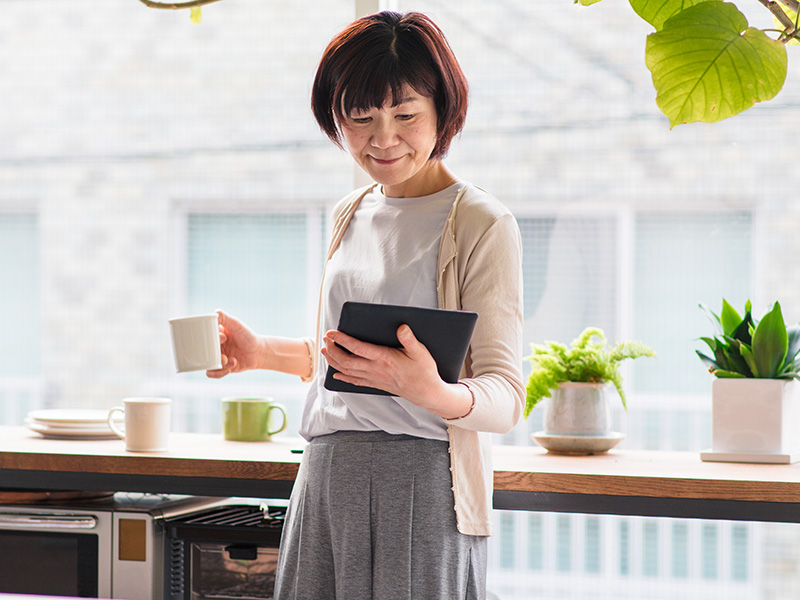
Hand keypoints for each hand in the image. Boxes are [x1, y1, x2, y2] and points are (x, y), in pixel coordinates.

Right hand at [206, 310, 263, 378]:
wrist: (258, 352)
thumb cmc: (247, 336)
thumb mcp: (236, 324)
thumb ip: (224, 317)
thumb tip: (214, 313)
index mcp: (215, 335)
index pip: (204, 337)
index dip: (211, 339)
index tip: (224, 337)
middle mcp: (214, 346)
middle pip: (203, 351)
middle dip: (213, 353)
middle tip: (224, 353)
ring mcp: (217, 357)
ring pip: (206, 363)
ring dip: (217, 363)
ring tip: (228, 361)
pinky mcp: (222, 367)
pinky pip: (211, 373)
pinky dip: (218, 373)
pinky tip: (229, 369)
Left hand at [321, 324, 445, 408]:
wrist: (427, 393)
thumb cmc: (424, 371)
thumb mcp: (420, 352)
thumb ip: (409, 339)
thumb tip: (401, 326)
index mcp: (384, 359)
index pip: (357, 348)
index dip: (343, 340)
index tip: (332, 332)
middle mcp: (375, 369)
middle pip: (346, 361)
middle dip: (333, 350)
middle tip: (326, 339)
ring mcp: (374, 378)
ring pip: (347, 371)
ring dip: (333, 361)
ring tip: (325, 351)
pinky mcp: (376, 384)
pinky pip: (355, 381)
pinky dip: (343, 377)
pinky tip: (336, 373)